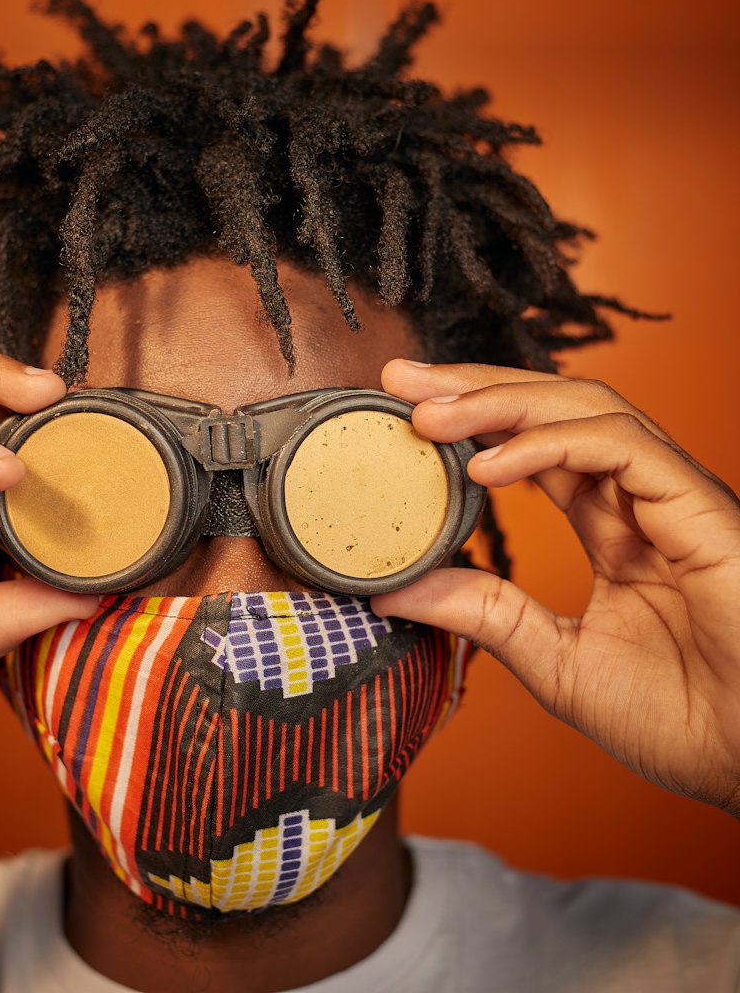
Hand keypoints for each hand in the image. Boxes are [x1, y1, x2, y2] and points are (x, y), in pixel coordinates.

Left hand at [373, 359, 739, 816]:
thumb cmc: (680, 719)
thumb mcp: (553, 659)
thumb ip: (484, 614)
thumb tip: (395, 588)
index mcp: (614, 530)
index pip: (534, 448)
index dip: (472, 423)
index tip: (403, 410)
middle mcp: (641, 500)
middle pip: (552, 411)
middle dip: (475, 388)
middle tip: (402, 377)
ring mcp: (672, 498)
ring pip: (586, 410)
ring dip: (501, 403)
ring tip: (429, 413)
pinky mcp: (700, 508)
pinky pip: (621, 447)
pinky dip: (550, 445)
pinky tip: (487, 464)